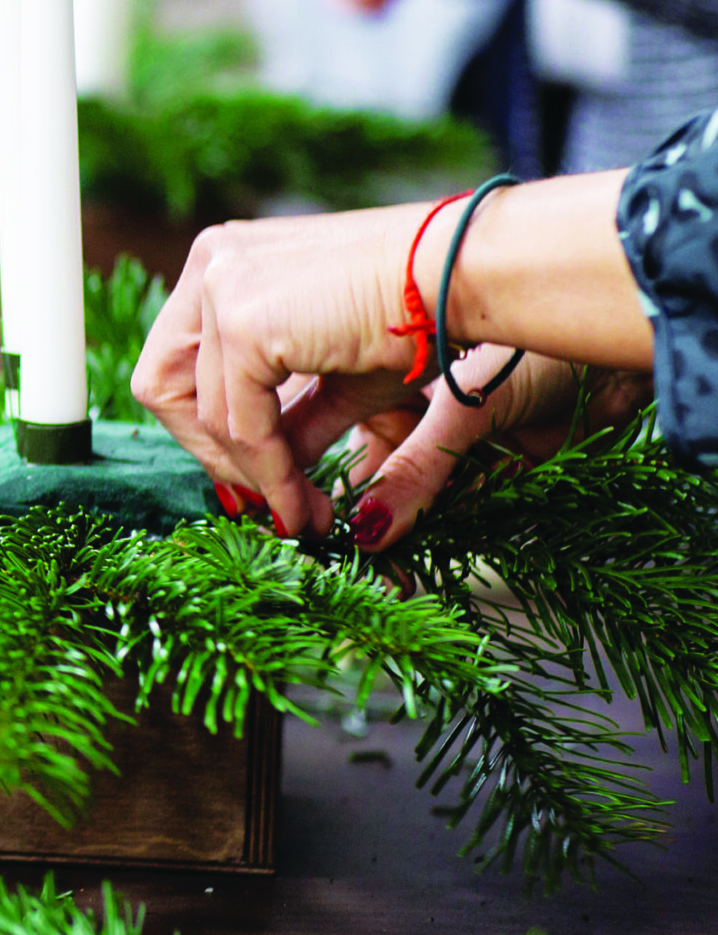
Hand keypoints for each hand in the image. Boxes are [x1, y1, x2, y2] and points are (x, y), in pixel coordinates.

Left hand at [131, 208, 427, 538]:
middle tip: (268, 505)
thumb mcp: (332, 375)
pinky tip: (307, 503)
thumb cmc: (422, 317)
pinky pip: (240, 424)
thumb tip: (256, 479)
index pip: (177, 360)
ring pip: (206, 413)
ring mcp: (221, 284)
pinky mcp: (244, 319)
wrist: (474, 279)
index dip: (205, 430)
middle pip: (163, 384)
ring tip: (303, 514)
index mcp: (224, 259)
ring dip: (255, 478)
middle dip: (213, 457)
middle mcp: (210, 260)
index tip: (252, 479)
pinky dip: (271, 474)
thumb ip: (286, 420)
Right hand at [336, 353, 647, 551]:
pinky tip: (421, 566)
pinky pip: (461, 518)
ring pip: (418, 509)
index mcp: (392, 392)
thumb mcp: (462, 411)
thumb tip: (366, 529)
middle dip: (367, 529)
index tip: (315, 532)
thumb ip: (414, 472)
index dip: (332, 492)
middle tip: (355, 570)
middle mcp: (418, 426)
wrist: (619, 363)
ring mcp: (458, 456)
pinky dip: (444, 541)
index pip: (351, 452)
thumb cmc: (538, 355)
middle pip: (381, 487)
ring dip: (404, 543)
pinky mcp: (498, 482)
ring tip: (389, 579)